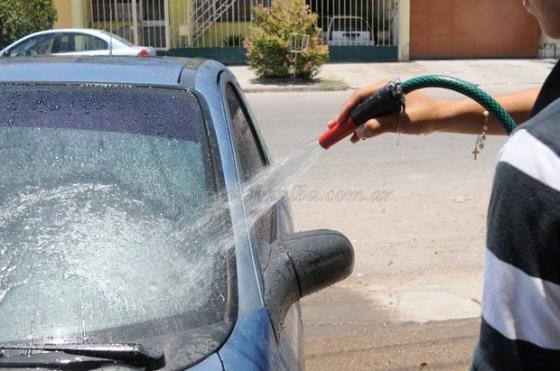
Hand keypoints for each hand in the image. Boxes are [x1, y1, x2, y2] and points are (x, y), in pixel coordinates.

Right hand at [328, 81, 445, 142]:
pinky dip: (365, 126)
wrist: (442, 118)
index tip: (338, 123)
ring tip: (343, 135)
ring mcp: (387, 100)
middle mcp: (385, 91)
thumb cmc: (425, 116)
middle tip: (332, 128)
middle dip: (346, 117)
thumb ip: (380, 126)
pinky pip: (373, 116)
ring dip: (355, 123)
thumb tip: (359, 131)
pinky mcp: (390, 109)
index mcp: (387, 88)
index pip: (360, 96)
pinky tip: (359, 137)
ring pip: (365, 111)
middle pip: (360, 103)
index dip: (347, 109)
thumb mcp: (401, 122)